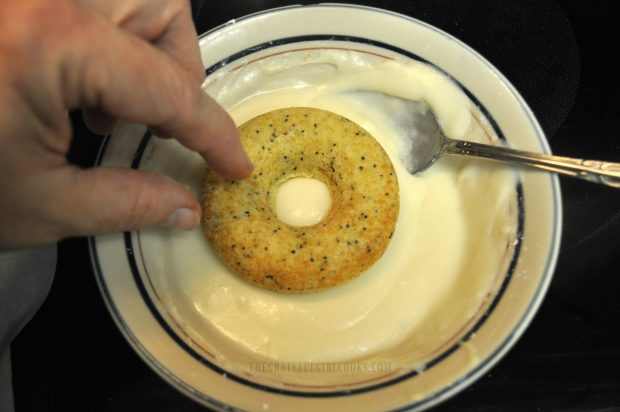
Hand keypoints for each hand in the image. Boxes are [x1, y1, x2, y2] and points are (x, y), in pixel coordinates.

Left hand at [0, 0, 251, 249]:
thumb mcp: (36, 205)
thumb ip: (124, 204)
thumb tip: (182, 207)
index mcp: (51, 39)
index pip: (169, 87)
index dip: (212, 133)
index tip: (233, 163)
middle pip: (161, 7)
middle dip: (179, 68)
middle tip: (159, 122)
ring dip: (144, 47)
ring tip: (110, 106)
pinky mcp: (18, 7)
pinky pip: (89, 6)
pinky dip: (105, 40)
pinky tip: (75, 87)